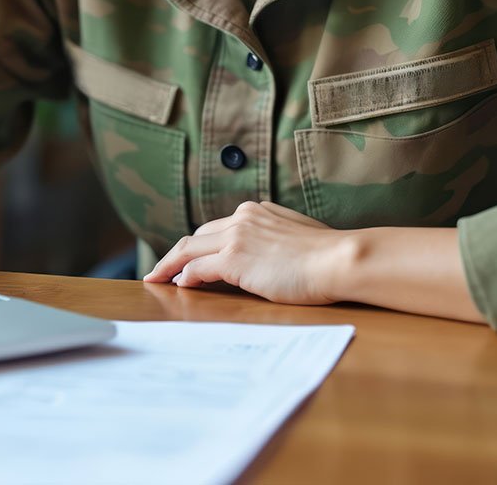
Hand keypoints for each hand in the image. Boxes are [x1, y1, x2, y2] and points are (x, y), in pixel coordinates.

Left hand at [143, 201, 349, 305]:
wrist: (340, 259)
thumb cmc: (330, 254)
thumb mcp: (298, 236)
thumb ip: (276, 238)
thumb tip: (271, 254)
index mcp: (256, 211)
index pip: (217, 227)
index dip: (199, 243)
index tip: (188, 256)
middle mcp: (242, 218)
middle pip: (197, 235)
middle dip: (178, 252)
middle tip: (163, 267)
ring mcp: (236, 236)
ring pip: (189, 248)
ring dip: (170, 264)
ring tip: (156, 277)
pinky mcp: (234, 258)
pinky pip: (198, 268)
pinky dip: (185, 276)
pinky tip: (179, 285)